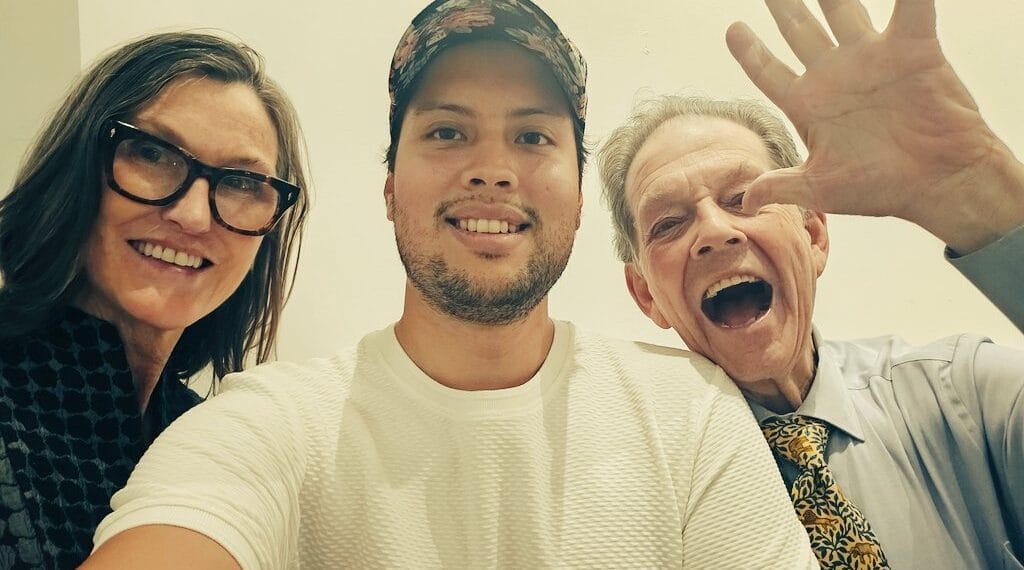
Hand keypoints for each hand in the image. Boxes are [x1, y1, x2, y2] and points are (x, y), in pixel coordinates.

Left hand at [728, 0, 1023, 252]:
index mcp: (810, 104)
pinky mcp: (913, 50)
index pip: (769, 72)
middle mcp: (837, 76)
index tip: (733, 31)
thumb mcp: (822, 188)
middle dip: (783, 7)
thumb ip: (782, 186)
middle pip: (799, 31)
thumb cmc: (882, 188)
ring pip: (843, 11)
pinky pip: (909, 9)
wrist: (942, 183)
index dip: (750, 52)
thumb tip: (744, 202)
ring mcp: (872, 60)